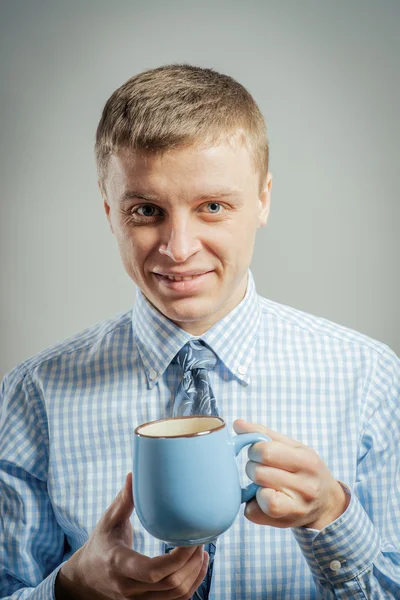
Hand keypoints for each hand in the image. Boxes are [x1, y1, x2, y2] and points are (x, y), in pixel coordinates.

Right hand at [55, 473, 208, 598]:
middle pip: (170, 584)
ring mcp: (138, 599)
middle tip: (200, 538)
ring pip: (177, 595)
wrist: (85, 578)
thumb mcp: (107, 521)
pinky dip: (192, 584)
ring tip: (202, 549)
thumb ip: (123, 500)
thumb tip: (134, 475)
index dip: (178, 558)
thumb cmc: (100, 544)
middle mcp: (129, 587)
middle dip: (192, 562)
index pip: (152, 571)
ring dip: (195, 573)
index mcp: (119, 564)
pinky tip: (198, 564)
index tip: (190, 538)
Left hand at [233, 420, 349, 529]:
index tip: (259, 452)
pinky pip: (253, 512)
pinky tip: (261, 499)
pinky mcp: (284, 523)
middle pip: (258, 472)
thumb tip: (237, 424)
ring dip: (253, 485)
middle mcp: (306, 486)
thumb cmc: (305, 470)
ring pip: (257, 492)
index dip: (255, 449)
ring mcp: (296, 507)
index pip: (265, 451)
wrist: (327, 504)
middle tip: (262, 468)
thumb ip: (265, 434)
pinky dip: (251, 504)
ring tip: (263, 483)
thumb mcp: (294, 447)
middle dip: (253, 467)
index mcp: (307, 461)